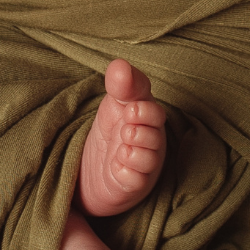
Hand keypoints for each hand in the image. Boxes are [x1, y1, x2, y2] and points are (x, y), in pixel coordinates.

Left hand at [76, 60, 168, 216]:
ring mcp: (143, 165)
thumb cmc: (112, 129)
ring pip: (149, 160)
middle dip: (142, 132)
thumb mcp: (114, 103)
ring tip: (122, 149)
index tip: (130, 108)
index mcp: (147, 118)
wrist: (94, 166)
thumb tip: (120, 64)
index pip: (155, 112)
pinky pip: (136, 181)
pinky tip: (117, 167)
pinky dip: (127, 174)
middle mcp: (150, 141)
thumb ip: (121, 84)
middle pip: (156, 136)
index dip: (146, 111)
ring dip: (136, 153)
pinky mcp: (132, 185)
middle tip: (126, 128)